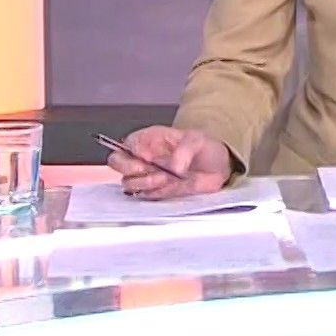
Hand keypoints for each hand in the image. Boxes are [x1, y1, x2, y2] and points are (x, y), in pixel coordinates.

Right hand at [106, 126, 231, 199]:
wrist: (218, 167)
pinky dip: (157, 193)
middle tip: (148, 170)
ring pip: (129, 183)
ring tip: (165, 178)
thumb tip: (174, 167)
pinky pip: (146, 196)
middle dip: (130, 169)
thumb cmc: (204, 148)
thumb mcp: (197, 140)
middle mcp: (143, 158)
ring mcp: (148, 176)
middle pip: (117, 163)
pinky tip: (172, 186)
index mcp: (148, 139)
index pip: (124, 145)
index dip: (129, 153)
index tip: (145, 159)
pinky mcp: (157, 192)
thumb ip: (185, 150)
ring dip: (145, 182)